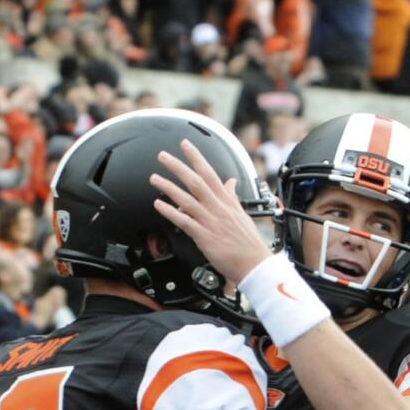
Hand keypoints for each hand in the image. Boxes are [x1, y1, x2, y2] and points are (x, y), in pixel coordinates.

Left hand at [151, 139, 270, 285]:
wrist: (254, 264)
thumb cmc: (249, 243)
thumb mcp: (242, 214)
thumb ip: (232, 196)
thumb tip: (231, 182)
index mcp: (227, 201)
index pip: (210, 173)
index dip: (196, 158)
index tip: (185, 145)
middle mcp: (217, 208)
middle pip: (195, 182)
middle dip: (178, 167)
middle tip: (163, 156)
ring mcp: (210, 221)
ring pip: (186, 199)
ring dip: (168, 187)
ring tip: (155, 179)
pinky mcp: (204, 237)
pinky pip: (184, 222)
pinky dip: (170, 213)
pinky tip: (159, 205)